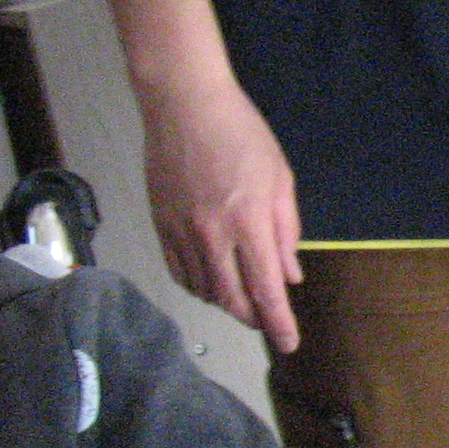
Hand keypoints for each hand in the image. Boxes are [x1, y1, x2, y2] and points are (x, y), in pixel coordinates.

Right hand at [138, 77, 303, 351]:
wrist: (184, 104)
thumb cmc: (241, 135)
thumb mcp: (280, 180)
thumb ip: (286, 233)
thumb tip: (289, 277)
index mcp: (249, 222)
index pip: (266, 290)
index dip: (278, 323)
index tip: (288, 343)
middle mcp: (212, 234)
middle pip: (231, 299)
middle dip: (252, 319)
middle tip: (267, 323)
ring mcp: (180, 230)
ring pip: (203, 289)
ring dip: (225, 302)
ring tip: (242, 299)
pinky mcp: (159, 223)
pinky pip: (177, 271)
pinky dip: (196, 286)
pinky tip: (210, 283)